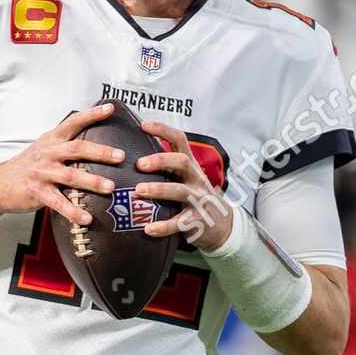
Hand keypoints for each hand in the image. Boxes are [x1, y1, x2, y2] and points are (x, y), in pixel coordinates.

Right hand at [0, 102, 123, 226]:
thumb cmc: (25, 168)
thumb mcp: (42, 149)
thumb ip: (63, 144)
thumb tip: (90, 142)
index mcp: (51, 141)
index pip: (73, 122)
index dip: (91, 114)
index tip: (110, 109)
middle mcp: (47, 154)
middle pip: (77, 149)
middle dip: (100, 152)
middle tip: (120, 156)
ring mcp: (42, 174)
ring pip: (70, 176)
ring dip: (92, 182)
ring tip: (110, 187)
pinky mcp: (37, 193)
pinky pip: (58, 203)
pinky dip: (73, 211)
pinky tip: (86, 218)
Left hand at [134, 119, 232, 251]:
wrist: (222, 227)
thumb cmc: (195, 199)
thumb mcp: (186, 180)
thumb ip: (167, 170)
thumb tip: (133, 159)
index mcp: (191, 167)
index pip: (180, 140)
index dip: (163, 130)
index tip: (143, 125)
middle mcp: (196, 180)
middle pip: (182, 162)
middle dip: (161, 160)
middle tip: (139, 164)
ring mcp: (199, 200)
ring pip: (180, 191)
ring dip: (159, 189)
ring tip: (139, 190)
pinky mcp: (198, 221)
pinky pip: (179, 223)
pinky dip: (163, 226)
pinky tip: (147, 229)